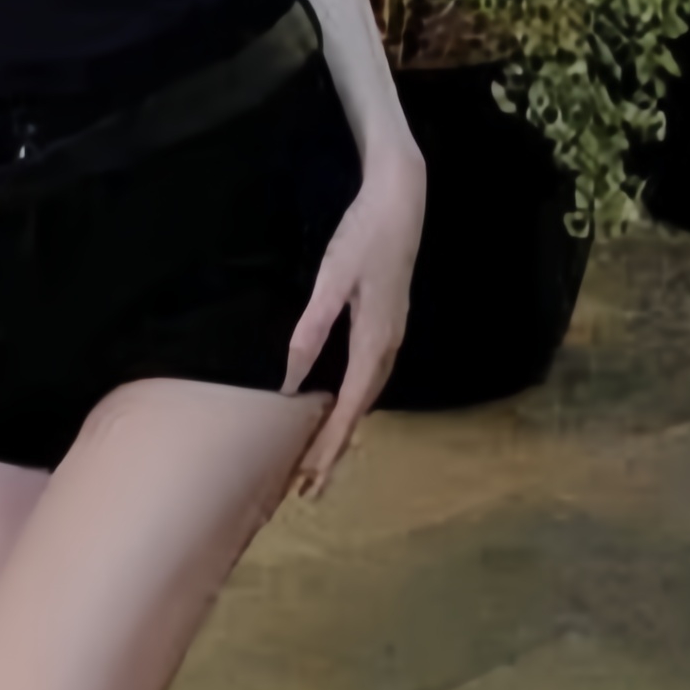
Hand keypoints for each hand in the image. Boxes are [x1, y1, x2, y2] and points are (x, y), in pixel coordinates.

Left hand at [280, 136, 425, 501]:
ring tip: (319, 461)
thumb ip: (311, 329)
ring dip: (343, 431)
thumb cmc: (363, 234)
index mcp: (375, 342)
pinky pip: (368, 379)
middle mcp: (388, 347)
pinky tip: (338, 408)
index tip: (308, 479)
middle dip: (334, 451)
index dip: (328, 446)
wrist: (401, 199)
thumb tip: (289, 378)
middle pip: (359, 411)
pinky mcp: (387, 325)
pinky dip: (352, 405)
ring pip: (365, 397)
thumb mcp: (333, 279)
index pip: (348, 408)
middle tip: (308, 489)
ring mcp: (392, 337)